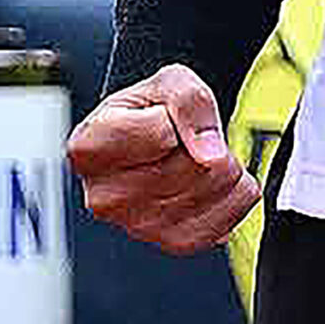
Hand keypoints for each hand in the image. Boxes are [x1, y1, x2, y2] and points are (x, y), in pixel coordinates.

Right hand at [67, 63, 261, 254]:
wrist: (158, 138)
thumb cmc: (152, 110)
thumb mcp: (169, 81)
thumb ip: (189, 101)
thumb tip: (210, 154)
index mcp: (90, 148)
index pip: (160, 135)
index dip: (175, 119)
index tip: (164, 118)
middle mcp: (105, 196)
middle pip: (190, 166)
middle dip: (206, 143)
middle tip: (188, 139)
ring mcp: (138, 226)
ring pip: (211, 191)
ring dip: (225, 167)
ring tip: (200, 157)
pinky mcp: (173, 242)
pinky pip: (226, 220)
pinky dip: (234, 196)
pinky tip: (215, 182)